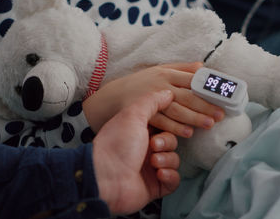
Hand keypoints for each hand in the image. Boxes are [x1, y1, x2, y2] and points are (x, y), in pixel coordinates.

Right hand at [83, 62, 224, 136]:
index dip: (208, 88)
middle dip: (205, 105)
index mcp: (167, 73)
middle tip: (220, 114)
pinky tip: (188, 133)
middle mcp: (161, 85)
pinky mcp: (144, 114)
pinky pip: (162, 122)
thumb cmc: (140, 83)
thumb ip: (182, 68)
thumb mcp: (159, 70)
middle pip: (187, 96)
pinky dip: (175, 128)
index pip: (192, 80)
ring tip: (209, 124)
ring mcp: (152, 100)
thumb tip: (203, 67)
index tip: (223, 96)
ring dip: (194, 117)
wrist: (112, 96)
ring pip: (177, 109)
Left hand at [93, 90, 180, 214]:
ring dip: (167, 160)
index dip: (169, 125)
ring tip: (153, 162)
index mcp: (138, 131)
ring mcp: (150, 168)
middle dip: (166, 143)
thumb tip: (168, 93)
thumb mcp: (133, 115)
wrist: (105, 178)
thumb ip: (152, 102)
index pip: (163, 125)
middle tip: (153, 146)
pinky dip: (170, 176)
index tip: (173, 123)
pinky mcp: (155, 186)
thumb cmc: (116, 145)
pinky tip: (159, 174)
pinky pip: (173, 180)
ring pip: (173, 160)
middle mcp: (144, 149)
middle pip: (171, 142)